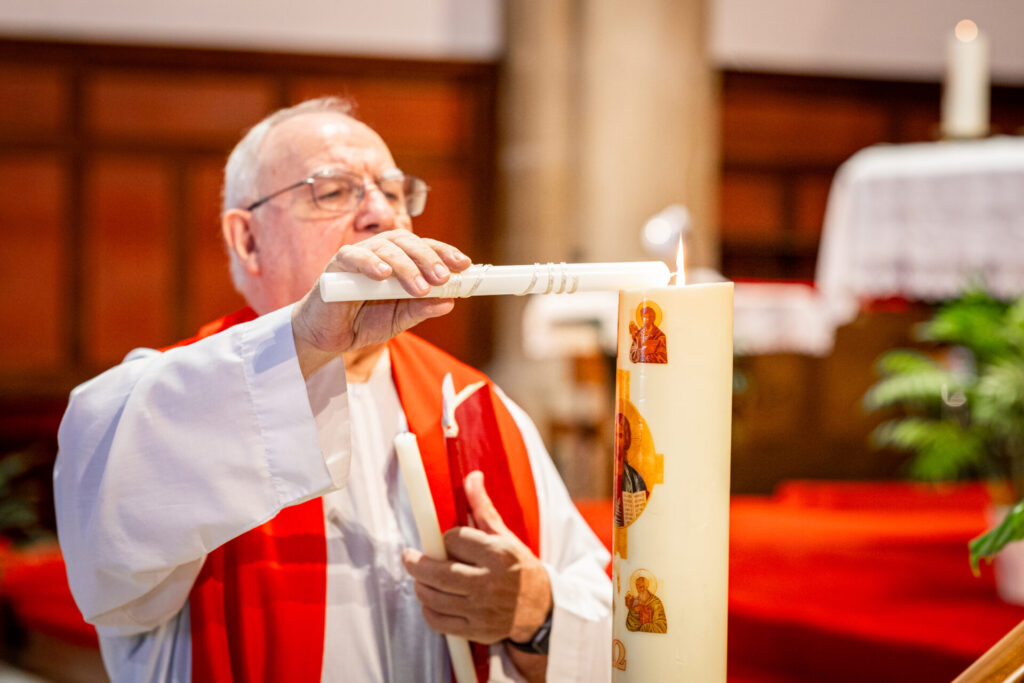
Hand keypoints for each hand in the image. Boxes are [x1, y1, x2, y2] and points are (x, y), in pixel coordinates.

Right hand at [291, 229, 470, 376]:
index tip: (464, 265)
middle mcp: (382, 252)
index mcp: (400, 260)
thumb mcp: (399, 319)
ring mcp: (359, 256)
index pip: (425, 248)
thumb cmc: (363, 321)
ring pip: (386, 248)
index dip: (445, 253)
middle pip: (408, 243)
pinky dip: (369, 262)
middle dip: (429, 259)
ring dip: (406, 266)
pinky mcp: (336, 266)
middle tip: (443, 278)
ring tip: (419, 286)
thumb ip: (420, 309)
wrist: (327, 336)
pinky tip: (383, 274)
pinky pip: (353, 256)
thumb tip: (449, 302)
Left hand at [401, 471, 552, 644]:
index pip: (454, 539)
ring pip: (433, 596)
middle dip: (415, 562)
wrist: (542, 610)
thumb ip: (483, 508)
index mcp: (498, 554)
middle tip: (409, 556)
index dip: (446, 537)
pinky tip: (432, 599)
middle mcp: (490, 582)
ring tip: (421, 577)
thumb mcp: (505, 536)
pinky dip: (428, 609)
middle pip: (437, 571)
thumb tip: (471, 477)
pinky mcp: (476, 630)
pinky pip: (438, 621)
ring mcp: (482, 609)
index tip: (447, 540)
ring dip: (420, 584)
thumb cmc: (519, 568)